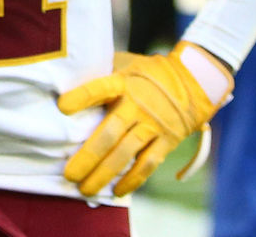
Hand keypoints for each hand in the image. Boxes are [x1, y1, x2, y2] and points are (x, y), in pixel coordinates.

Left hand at [58, 41, 233, 196]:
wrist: (194, 79)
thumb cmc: (148, 73)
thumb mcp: (126, 64)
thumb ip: (103, 73)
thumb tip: (68, 82)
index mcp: (123, 81)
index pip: (100, 88)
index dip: (82, 97)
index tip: (62, 107)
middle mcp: (138, 104)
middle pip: (110, 133)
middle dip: (88, 156)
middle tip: (69, 175)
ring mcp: (153, 123)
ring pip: (126, 153)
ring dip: (104, 174)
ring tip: (85, 189)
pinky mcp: (168, 139)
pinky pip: (147, 164)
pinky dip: (132, 180)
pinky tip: (117, 191)